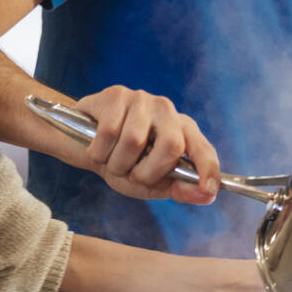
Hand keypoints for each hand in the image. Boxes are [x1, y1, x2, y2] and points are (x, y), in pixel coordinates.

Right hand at [73, 86, 222, 204]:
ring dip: (117, 164)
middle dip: (148, 172)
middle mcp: (167, 111)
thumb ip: (177, 188)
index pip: (203, 149)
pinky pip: (109, 131)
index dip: (208, 169)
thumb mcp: (150, 182)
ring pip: (134, 140)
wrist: (83, 142)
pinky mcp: (116, 95)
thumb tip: (206, 196)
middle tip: (132, 176)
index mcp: (182, 131)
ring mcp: (142, 100)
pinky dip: (99, 152)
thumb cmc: (122, 162)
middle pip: (171, 144)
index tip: (207, 190)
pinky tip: (97, 151)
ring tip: (111, 162)